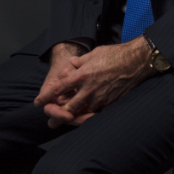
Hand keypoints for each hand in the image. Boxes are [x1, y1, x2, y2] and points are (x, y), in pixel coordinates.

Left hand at [36, 37, 155, 125]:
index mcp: (82, 74)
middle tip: (51, 120)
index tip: (38, 102)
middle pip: (68, 106)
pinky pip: (96, 111)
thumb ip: (79, 62)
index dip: (46, 96)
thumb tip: (70, 66)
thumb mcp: (93, 53)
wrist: (136, 61)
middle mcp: (89, 88)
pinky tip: (87, 114)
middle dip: (58, 114)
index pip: (59, 88)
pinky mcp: (110, 101)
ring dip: (75, 115)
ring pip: (82, 111)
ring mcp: (100, 96)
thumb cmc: (115, 54)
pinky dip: (90, 113)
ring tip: (68, 120)